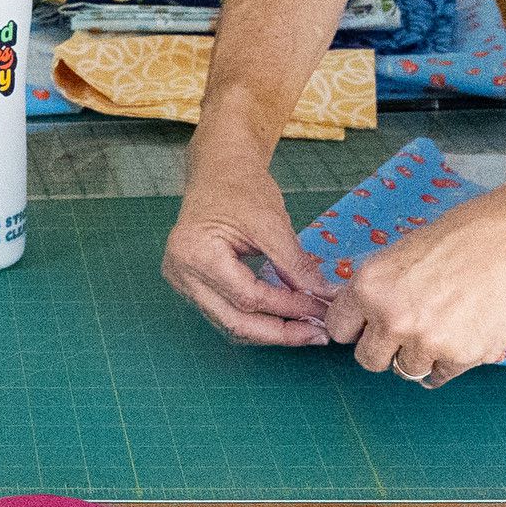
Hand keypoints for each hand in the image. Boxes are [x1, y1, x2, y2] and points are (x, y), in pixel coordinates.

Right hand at [161, 122, 332, 345]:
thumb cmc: (241, 188)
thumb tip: (324, 297)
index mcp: (195, 253)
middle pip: (234, 321)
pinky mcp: (193, 287)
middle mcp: (181, 274)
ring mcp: (183, 283)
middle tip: (316, 334)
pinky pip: (226, 314)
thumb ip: (295, 264)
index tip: (321, 311)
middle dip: (279, 331)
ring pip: (229, 324)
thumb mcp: (272, 223)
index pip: (246, 296)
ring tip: (306, 331)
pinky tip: (285, 320)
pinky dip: (257, 320)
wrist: (219, 172)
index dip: (287, 307)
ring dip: (270, 331)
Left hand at [319, 198, 505, 386]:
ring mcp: (428, 342)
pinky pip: (441, 376)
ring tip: (446, 323)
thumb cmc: (466, 236)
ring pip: (406, 370)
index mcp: (370, 286)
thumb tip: (359, 316)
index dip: (356, 327)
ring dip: (420, 355)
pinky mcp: (462, 358)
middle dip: (385, 348)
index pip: (339, 329)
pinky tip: (463, 333)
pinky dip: (449, 361)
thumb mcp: (404, 253)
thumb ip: (379, 289)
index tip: (367, 326)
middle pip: (369, 360)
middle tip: (409, 329)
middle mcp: (393, 318)